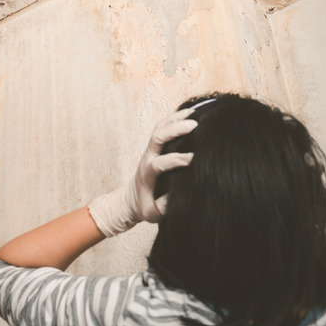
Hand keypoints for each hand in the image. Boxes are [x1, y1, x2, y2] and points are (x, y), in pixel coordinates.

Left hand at [89, 109, 196, 236]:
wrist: (131, 200)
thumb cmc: (144, 207)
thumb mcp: (151, 214)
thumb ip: (162, 207)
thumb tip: (174, 198)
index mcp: (147, 175)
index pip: (159, 163)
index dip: (175, 160)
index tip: (192, 159)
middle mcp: (147, 158)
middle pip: (157, 138)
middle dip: (175, 130)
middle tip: (194, 125)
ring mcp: (150, 150)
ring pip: (159, 128)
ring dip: (175, 119)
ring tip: (194, 112)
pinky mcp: (154, 147)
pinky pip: (162, 127)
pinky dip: (174, 118)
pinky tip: (189, 113)